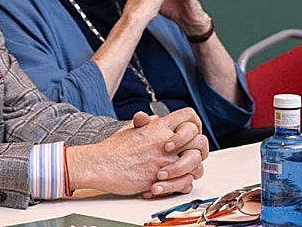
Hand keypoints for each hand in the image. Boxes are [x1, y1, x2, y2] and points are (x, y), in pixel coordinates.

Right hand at [66, 108, 207, 196]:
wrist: (101, 165)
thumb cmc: (113, 149)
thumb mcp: (131, 129)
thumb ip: (147, 124)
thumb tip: (154, 119)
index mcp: (159, 126)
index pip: (189, 116)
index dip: (195, 124)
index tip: (191, 134)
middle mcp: (165, 141)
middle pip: (200, 141)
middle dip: (198, 150)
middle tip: (190, 156)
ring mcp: (165, 160)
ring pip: (197, 164)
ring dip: (191, 170)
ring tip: (179, 172)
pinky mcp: (161, 179)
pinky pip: (186, 183)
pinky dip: (182, 185)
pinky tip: (170, 183)